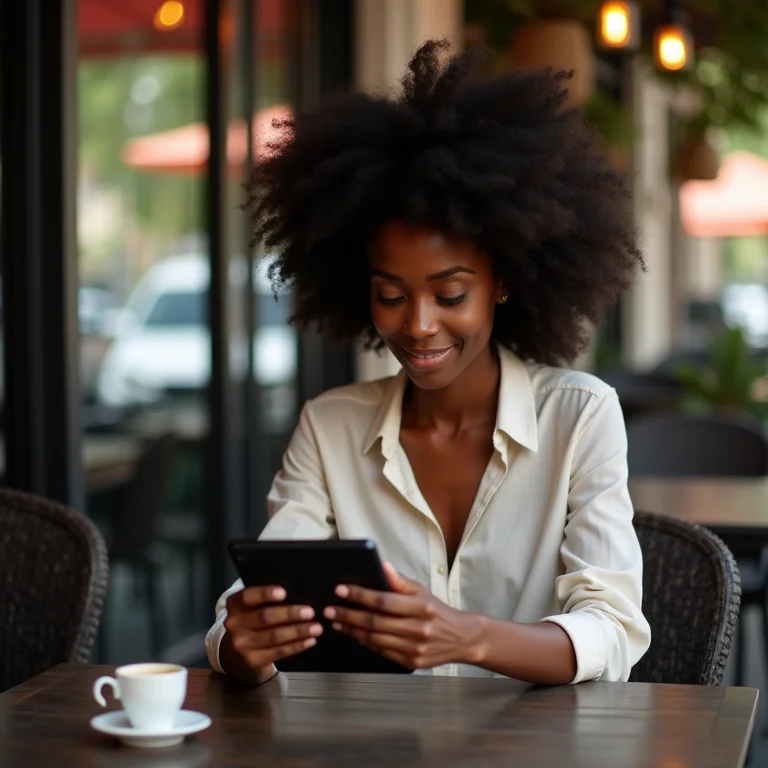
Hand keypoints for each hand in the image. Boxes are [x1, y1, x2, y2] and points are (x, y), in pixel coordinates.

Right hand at [222, 586, 322, 678]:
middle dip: (290, 614)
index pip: (248, 596)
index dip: (265, 594)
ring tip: (316, 628)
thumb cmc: (251, 619)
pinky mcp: (252, 661)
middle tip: (310, 612)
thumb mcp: (251, 606)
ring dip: (298, 631)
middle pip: (265, 617)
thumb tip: (297, 593)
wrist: (236, 653)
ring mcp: (242, 644)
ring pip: (274, 636)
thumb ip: (266, 599)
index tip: (284, 592)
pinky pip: (278, 652)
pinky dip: (296, 646)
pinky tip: (309, 640)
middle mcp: (234, 624)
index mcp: (234, 604)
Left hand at [324, 563, 483, 669]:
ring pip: (375, 639)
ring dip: (352, 630)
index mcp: (421, 607)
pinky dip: (365, 643)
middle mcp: (418, 628)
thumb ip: (400, 581)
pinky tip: (354, 635)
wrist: (461, 638)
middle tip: (329, 610)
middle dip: (348, 615)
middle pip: (375, 622)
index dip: (360, 595)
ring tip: (337, 622)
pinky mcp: (411, 662)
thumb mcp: (422, 591)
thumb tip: (382, 566)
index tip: (341, 590)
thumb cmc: (437, 611)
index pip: (384, 600)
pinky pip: (382, 652)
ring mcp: (414, 648)